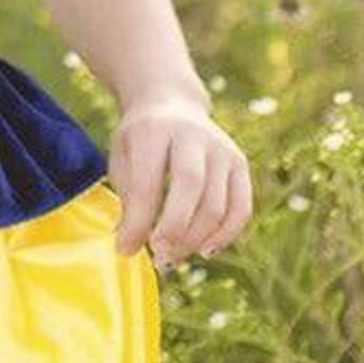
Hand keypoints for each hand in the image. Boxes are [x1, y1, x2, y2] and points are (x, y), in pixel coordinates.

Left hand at [108, 90, 252, 267]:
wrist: (171, 104)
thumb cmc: (140, 141)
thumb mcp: (123, 159)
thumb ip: (128, 198)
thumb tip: (131, 245)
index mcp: (153, 131)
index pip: (148, 183)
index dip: (139, 222)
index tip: (126, 248)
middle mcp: (193, 136)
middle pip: (191, 189)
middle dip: (174, 230)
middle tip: (158, 256)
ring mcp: (222, 149)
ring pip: (217, 204)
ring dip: (195, 240)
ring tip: (172, 258)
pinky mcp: (240, 163)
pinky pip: (241, 208)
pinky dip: (226, 235)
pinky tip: (203, 250)